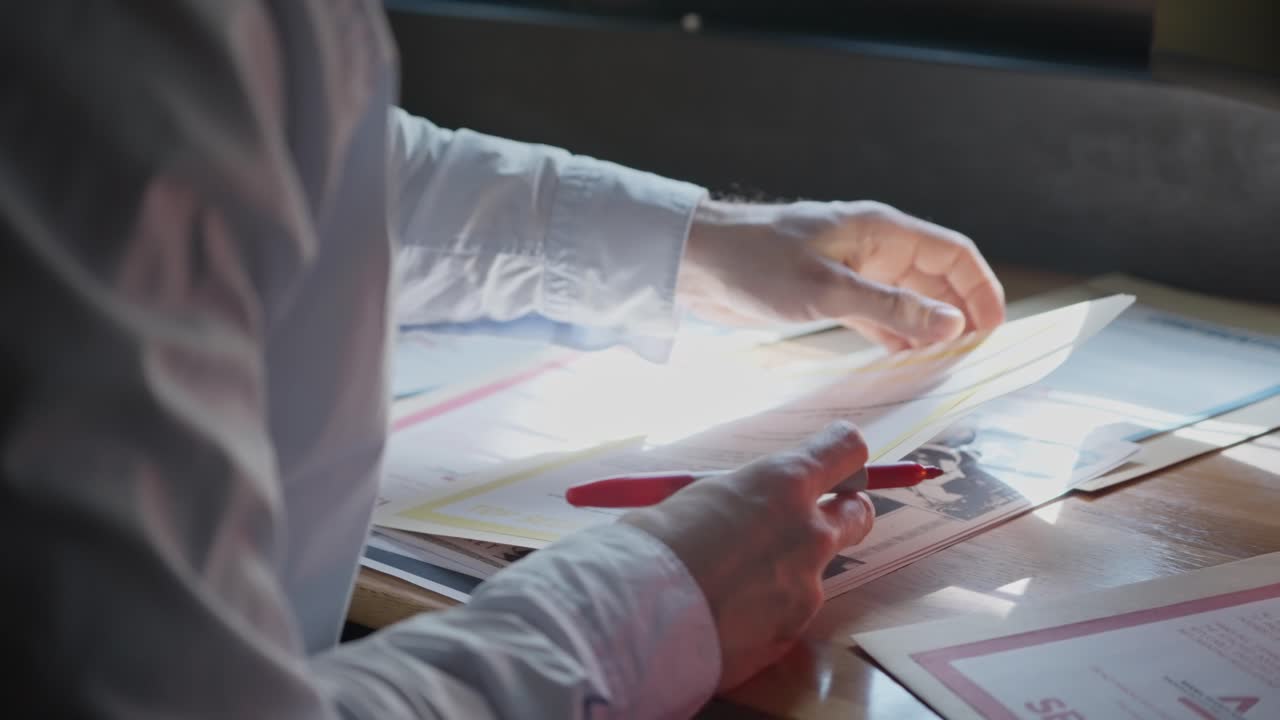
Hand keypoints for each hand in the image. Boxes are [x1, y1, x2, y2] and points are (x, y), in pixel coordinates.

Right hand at [620, 421, 875, 688]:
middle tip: (803, 523)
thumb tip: (746, 508)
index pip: (845, 450)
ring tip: (733, 584)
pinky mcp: (793, 633)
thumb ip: (741, 500)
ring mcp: (807, 587)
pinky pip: (788, 613)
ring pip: (816, 570)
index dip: (841, 456)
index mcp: (783, 484)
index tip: (833, 460)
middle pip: (858, 514)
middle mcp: (809, 532)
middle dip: (841, 514)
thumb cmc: (655, 543)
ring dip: (789, 570)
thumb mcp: (700, 498)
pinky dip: (766, 612)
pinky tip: (725, 617)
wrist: (638, 616)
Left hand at [677, 199, 1005, 349]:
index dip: (980, 287)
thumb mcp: (828, 290)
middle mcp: (874, 248)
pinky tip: (905, 363)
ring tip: (947, 367)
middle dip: (959, 314)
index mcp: (882, 231)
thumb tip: (952, 325)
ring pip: (907, 301)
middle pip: (935, 279)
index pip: (952, 253)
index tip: (995, 328)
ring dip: (928, 330)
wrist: (697, 262)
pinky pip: (877, 317)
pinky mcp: (829, 295)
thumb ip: (891, 309)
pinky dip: (894, 338)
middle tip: (975, 357)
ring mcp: (853, 272)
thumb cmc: (757, 263)